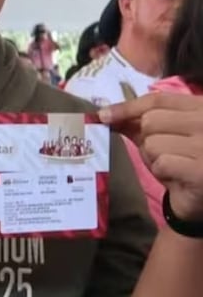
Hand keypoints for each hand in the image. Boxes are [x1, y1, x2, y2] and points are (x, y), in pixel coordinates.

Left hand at [100, 93, 202, 218]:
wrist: (202, 197)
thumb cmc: (183, 162)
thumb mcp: (162, 136)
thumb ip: (138, 123)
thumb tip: (105, 114)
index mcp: (201, 107)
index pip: (157, 100)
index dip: (128, 107)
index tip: (103, 115)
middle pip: (150, 120)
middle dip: (146, 139)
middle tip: (164, 153)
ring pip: (152, 143)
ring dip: (154, 158)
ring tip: (173, 166)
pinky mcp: (201, 170)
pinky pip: (162, 163)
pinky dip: (162, 172)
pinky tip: (177, 177)